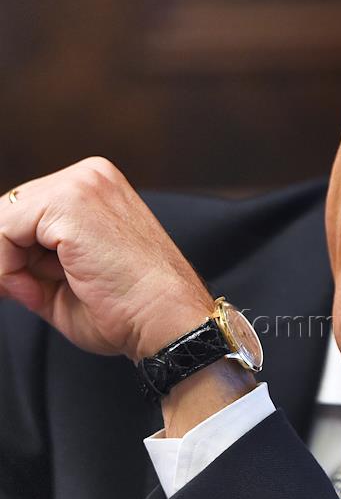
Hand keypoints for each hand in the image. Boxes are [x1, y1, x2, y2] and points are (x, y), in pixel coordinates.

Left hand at [0, 157, 214, 361]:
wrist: (166, 322)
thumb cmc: (129, 311)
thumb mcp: (64, 282)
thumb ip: (27, 266)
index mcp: (96, 188)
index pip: (28, 209)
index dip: (8, 251)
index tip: (13, 286)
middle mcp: (90, 176)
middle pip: (13, 208)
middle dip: (4, 255)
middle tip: (16, 292)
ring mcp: (82, 185)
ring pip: (4, 218)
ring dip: (4, 263)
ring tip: (32, 293)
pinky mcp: (70, 204)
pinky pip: (4, 230)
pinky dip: (5, 266)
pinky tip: (34, 289)